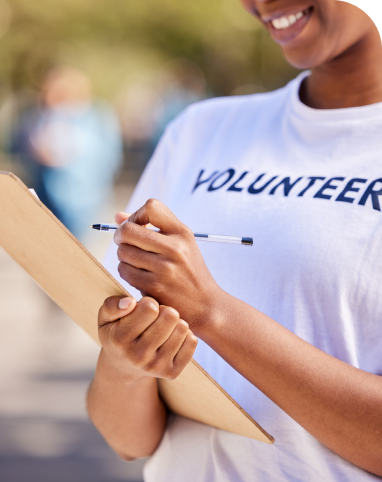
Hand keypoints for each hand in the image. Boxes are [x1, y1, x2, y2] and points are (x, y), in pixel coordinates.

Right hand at [98, 295, 197, 381]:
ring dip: (174, 322)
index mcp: (120, 340)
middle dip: (164, 310)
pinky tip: (171, 337)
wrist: (123, 366)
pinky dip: (184, 335)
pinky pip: (191, 341)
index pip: (150, 308)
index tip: (143, 308)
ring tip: (162, 327)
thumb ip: (112, 305)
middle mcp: (138, 356)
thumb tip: (130, 302)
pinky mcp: (172, 372)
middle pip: (170, 316)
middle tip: (155, 317)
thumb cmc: (116, 333)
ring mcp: (156, 367)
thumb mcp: (105, 318)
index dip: (149, 302)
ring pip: (182, 328)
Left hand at [113, 199, 223, 332]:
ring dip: (124, 255)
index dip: (136, 214)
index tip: (138, 226)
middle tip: (126, 242)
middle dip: (121, 236)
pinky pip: (124, 270)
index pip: (151, 207)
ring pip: (123, 251)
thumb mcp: (180, 243)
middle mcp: (175, 248)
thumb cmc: (188, 270)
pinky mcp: (154, 287)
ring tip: (136, 261)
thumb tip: (117, 216)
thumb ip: (151, 225)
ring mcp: (164, 268)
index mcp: (182, 232)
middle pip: (128, 230)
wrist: (205, 304)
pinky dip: (126, 271)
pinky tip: (138, 274)